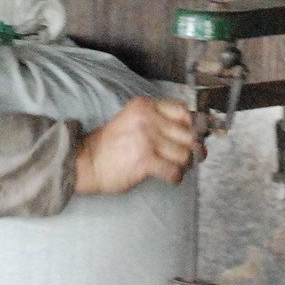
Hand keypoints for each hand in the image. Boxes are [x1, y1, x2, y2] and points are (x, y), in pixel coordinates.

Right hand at [73, 96, 199, 195]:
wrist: (87, 162)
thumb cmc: (113, 145)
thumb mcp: (134, 121)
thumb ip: (160, 121)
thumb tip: (197, 131)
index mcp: (145, 106)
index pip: (184, 111)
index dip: (195, 125)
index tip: (195, 135)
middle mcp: (147, 119)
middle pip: (189, 134)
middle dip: (192, 148)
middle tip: (184, 156)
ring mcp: (147, 139)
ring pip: (185, 154)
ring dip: (183, 164)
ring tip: (172, 166)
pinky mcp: (145, 161)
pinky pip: (175, 171)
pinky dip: (175, 177)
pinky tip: (168, 176)